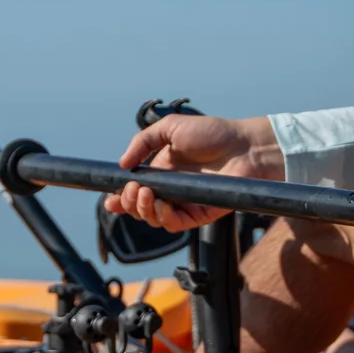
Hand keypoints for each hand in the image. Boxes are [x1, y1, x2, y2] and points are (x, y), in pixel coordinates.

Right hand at [103, 114, 285, 232]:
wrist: (244, 145)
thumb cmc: (213, 133)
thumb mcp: (170, 128)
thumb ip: (143, 142)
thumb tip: (122, 164)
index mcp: (162, 171)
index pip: (135, 190)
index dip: (120, 197)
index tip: (109, 198)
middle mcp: (171, 189)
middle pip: (140, 207)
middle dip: (129, 202)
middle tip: (132, 189)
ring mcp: (184, 202)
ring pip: (154, 218)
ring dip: (142, 209)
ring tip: (144, 193)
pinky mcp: (199, 213)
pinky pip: (175, 224)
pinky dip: (162, 218)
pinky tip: (160, 204)